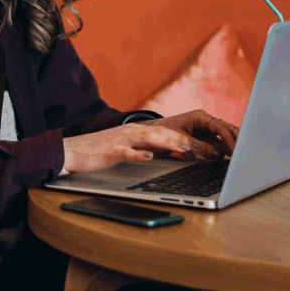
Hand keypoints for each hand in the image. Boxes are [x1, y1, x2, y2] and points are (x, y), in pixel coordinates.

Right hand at [62, 110, 238, 173]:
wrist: (76, 150)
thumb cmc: (105, 152)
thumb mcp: (133, 149)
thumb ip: (152, 149)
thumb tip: (176, 154)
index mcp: (142, 132)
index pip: (173, 135)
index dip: (194, 141)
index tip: (213, 150)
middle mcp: (135, 132)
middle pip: (168, 134)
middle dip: (191, 142)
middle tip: (211, 152)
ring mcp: (123, 139)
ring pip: (152, 139)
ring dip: (172, 144)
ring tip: (190, 151)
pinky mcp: (111, 149)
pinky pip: (126, 152)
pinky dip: (139, 154)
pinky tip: (149, 158)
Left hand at [148, 110, 238, 157]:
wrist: (153, 133)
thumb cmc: (165, 132)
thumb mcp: (180, 139)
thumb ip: (198, 146)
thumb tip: (217, 155)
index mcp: (199, 117)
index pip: (219, 126)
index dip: (228, 138)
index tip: (235, 149)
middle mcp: (205, 121)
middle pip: (226, 128)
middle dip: (236, 139)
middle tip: (245, 152)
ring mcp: (206, 130)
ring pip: (225, 136)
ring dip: (233, 145)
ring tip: (242, 156)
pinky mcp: (206, 138)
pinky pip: (219, 143)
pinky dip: (226, 149)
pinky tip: (233, 157)